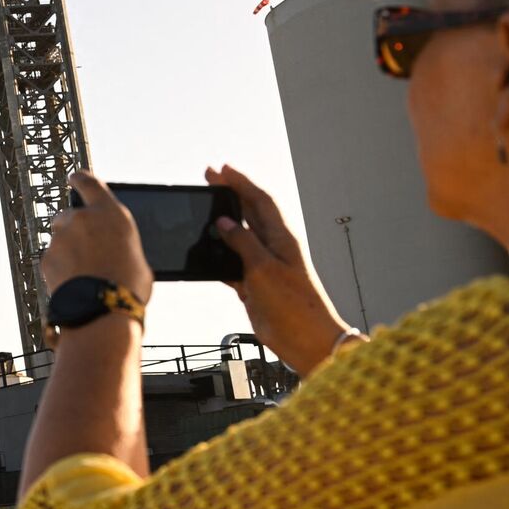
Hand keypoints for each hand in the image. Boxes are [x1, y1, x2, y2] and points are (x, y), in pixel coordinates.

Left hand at [40, 170, 153, 309]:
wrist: (103, 311)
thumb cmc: (129, 287)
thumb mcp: (136, 256)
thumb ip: (118, 242)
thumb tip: (112, 248)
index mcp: (110, 213)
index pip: (89, 183)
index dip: (80, 179)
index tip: (74, 178)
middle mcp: (82, 219)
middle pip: (68, 215)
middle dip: (72, 229)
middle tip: (86, 250)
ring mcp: (60, 238)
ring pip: (59, 239)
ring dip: (66, 251)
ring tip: (84, 274)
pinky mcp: (46, 257)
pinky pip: (51, 259)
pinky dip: (59, 269)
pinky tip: (73, 283)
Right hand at [205, 164, 352, 373]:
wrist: (305, 339)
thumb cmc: (294, 304)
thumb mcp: (265, 268)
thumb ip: (243, 243)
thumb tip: (224, 223)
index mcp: (281, 238)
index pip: (260, 200)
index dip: (241, 183)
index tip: (222, 170)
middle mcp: (272, 248)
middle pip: (248, 213)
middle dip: (230, 195)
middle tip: (209, 179)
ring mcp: (262, 267)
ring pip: (238, 238)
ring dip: (222, 224)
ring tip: (203, 210)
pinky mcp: (253, 286)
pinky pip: (232, 264)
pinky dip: (219, 256)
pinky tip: (206, 252)